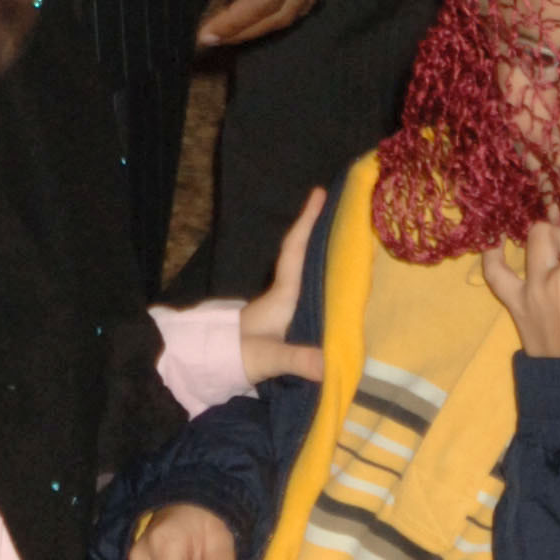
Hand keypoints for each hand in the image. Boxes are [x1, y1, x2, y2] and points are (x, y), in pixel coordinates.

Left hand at [239, 185, 329, 384]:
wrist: (212, 366)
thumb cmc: (237, 355)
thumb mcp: (267, 358)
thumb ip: (296, 359)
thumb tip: (328, 362)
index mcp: (283, 295)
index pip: (295, 251)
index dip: (306, 222)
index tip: (318, 193)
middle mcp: (285, 294)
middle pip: (305, 255)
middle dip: (322, 233)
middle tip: (344, 211)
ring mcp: (283, 307)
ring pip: (309, 273)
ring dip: (325, 256)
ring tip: (347, 240)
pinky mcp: (284, 321)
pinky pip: (311, 292)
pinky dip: (324, 282)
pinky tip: (337, 286)